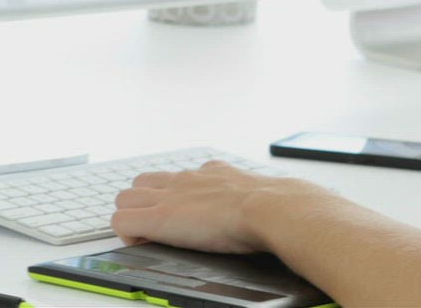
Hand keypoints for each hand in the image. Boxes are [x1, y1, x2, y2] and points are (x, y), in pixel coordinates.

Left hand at [110, 160, 326, 255]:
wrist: (276, 209)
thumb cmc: (282, 208)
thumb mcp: (269, 194)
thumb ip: (267, 195)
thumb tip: (297, 204)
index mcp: (213, 174)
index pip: (177, 177)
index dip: (173, 198)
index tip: (184, 218)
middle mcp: (186, 179)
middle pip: (143, 182)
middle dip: (144, 204)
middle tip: (159, 230)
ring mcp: (169, 196)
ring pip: (126, 198)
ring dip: (133, 217)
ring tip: (150, 239)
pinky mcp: (159, 217)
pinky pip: (122, 220)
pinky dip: (128, 235)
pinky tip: (145, 245)